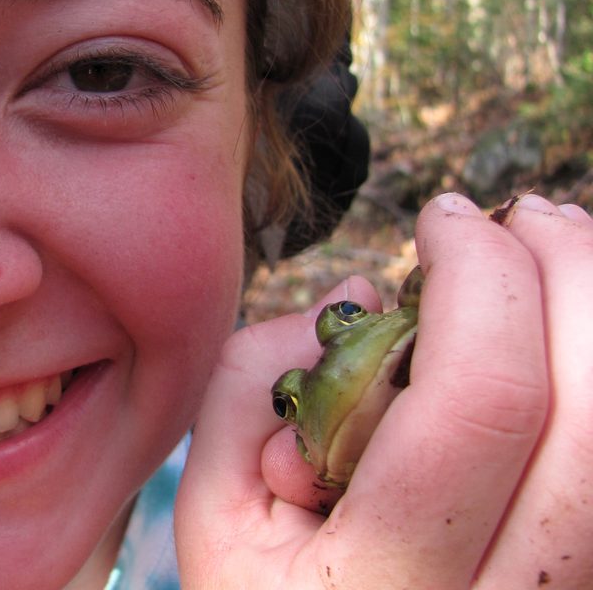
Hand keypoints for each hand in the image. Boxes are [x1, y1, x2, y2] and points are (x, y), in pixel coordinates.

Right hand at [176, 193, 592, 588]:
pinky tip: (568, 329)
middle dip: (572, 275)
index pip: (480, 402)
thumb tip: (370, 299)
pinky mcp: (579, 578)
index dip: (480, 277)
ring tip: (560, 248)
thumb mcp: (214, 508)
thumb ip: (255, 382)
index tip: (440, 220)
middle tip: (526, 217)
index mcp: (385, 587)